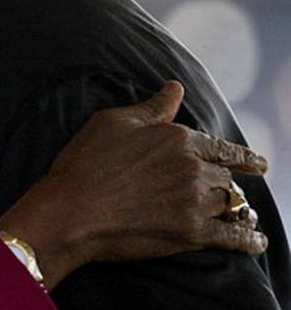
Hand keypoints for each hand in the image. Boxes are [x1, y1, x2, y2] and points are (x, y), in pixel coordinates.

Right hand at [0, 81, 268, 289]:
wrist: (71, 210)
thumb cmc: (85, 162)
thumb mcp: (113, 122)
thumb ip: (152, 108)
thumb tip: (175, 88)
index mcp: (178, 138)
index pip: (222, 148)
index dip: (244, 157)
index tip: (258, 164)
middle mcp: (193, 167)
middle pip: (225, 177)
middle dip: (226, 184)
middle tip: (228, 192)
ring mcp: (195, 201)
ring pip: (231, 204)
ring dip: (237, 209)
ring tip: (243, 215)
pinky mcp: (191, 233)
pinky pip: (233, 237)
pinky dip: (248, 240)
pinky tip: (255, 242)